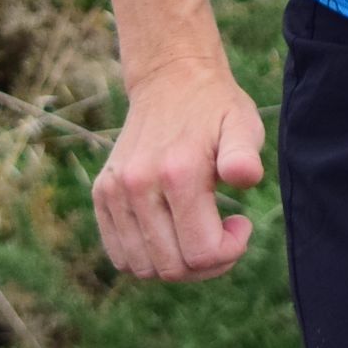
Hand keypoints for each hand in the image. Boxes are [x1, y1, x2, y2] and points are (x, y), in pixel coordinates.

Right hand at [93, 53, 266, 280]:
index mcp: (178, 172)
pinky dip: (147, 257)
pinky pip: (120, 255)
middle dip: (207, 264)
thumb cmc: (214, 108)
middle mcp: (139, 185)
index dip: (230, 251)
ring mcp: (115, 191)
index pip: (201, 253)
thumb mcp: (242, 123)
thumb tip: (245, 177)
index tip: (240, 224)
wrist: (171, 79)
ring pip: (143, 268)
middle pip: (172, 268)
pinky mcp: (102, 194)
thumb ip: (244, 154)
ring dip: (176, 264)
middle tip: (222, 233)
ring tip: (196, 233)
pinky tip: (170, 232)